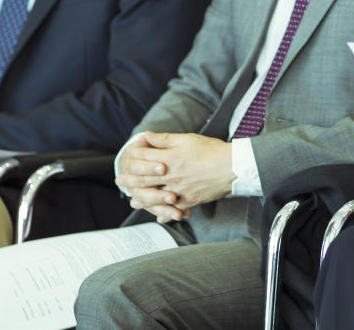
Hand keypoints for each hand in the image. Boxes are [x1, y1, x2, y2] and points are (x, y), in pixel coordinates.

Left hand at [118, 131, 234, 214]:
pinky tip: (159, 216)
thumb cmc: (211, 150)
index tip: (126, 158)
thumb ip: (164, 139)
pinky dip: (165, 214)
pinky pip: (173, 210)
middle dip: (130, 181)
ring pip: (155, 198)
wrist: (233, 167)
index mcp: (169, 159)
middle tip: (120, 182)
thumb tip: (146, 136)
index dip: (132, 157)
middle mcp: (171, 176)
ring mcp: (179, 191)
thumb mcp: (186, 139)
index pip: (143, 159)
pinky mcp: (189, 201)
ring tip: (134, 201)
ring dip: (142, 200)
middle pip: (144, 180)